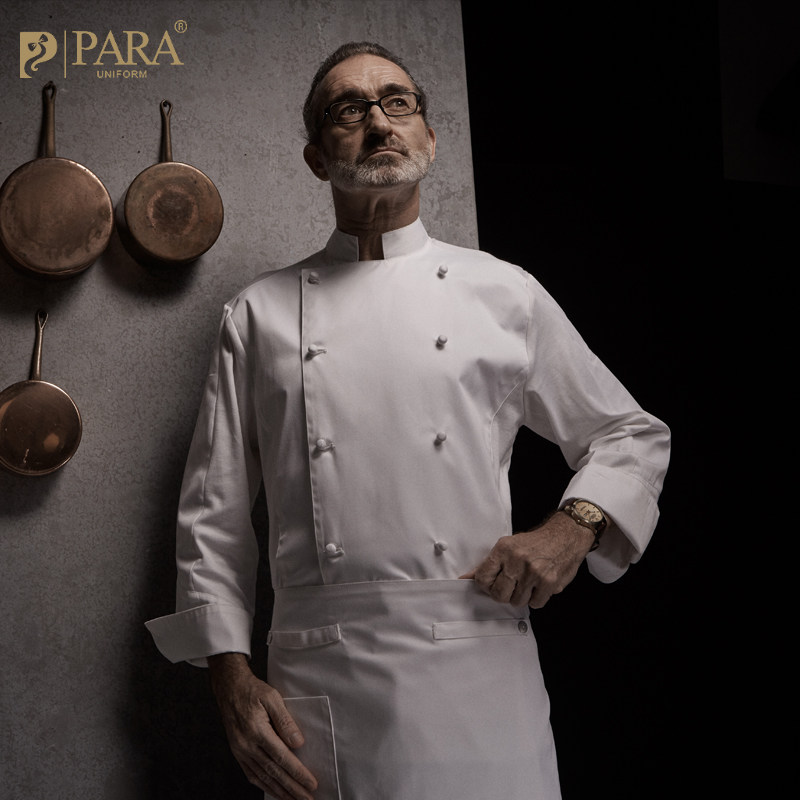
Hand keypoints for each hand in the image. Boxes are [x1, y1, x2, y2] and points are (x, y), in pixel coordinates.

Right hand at [208, 653, 317, 799]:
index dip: (298, 773)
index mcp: (257, 731)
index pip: (282, 757)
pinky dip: (265, 786)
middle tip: (308, 799)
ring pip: (263, 777)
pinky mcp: (238, 753)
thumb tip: (298, 743)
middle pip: (274, 772)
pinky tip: (275, 791)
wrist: (229, 688)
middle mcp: (247, 745)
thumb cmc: (253, 691)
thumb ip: (285, 721)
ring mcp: (240, 751)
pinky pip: (252, 775)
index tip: (312, 783)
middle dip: (292, 788)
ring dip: (280, 791)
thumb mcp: (272, 697)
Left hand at [461, 512, 595, 608]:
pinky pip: (535, 604)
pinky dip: (536, 599)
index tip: (493, 584)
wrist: (565, 536)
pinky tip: (538, 586)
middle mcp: (517, 560)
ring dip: (521, 597)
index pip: (483, 578)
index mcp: (503, 549)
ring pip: (517, 601)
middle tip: (511, 586)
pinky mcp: (549, 582)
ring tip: (527, 583)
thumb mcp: (508, 546)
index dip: (486, 586)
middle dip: (504, 594)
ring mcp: (533, 572)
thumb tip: (466, 578)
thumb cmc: (534, 543)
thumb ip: (488, 564)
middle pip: (499, 594)